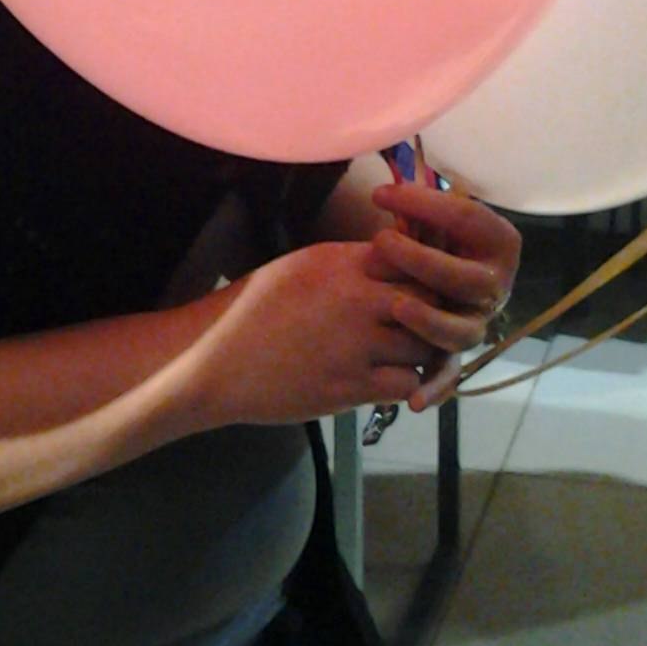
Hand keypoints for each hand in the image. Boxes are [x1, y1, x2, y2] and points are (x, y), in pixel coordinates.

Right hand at [189, 242, 441, 427]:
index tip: (415, 286)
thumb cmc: (252, 310)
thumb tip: (392, 262)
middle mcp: (356, 299)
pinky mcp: (351, 386)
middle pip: (428, 300)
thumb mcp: (300, 268)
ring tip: (401, 353)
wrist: (215, 361)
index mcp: (342, 264)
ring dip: (420, 351)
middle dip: (431, 312)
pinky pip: (405, 383)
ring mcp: (356, 345)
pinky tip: (385, 380)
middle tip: (420, 324)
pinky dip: (402, 383)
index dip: (421, 273)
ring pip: (425, 345)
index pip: (413, 258)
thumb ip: (349, 265)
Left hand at [363, 183, 520, 408]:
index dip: (427, 205)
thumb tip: (388, 190)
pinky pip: (448, 375)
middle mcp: (493, 285)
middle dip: (424, 261)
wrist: (430, 270)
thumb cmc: (426, 235)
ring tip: (396, 308)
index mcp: (496, 242)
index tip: (381, 194)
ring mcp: (476, 321)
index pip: (467, 220)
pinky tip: (413, 401)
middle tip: (382, 243)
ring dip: (430, 321)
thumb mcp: (425, 217)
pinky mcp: (455, 353)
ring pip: (461, 332)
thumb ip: (414, 208)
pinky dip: (434, 388)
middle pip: (467, 279)